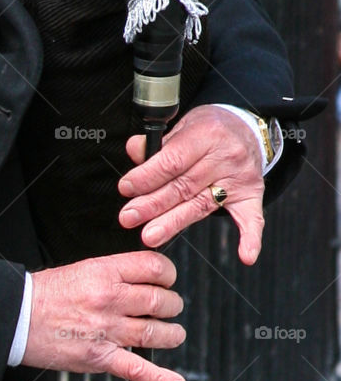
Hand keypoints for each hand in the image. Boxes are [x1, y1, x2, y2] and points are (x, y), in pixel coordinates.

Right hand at [22, 252, 186, 380]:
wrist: (15, 317)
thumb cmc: (42, 294)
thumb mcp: (81, 269)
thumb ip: (113, 274)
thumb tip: (140, 280)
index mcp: (104, 272)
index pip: (154, 267)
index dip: (168, 274)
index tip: (166, 280)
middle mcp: (108, 299)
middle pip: (161, 301)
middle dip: (172, 305)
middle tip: (169, 308)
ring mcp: (105, 330)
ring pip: (156, 333)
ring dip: (171, 335)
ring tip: (171, 334)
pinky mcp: (99, 357)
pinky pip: (136, 369)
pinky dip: (160, 379)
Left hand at [117, 106, 264, 264]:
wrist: (246, 127)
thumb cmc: (207, 128)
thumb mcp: (181, 124)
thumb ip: (158, 142)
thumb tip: (135, 150)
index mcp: (207, 134)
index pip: (173, 161)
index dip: (147, 177)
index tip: (127, 189)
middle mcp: (226, 157)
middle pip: (184, 186)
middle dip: (152, 205)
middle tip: (129, 217)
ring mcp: (240, 178)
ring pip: (202, 205)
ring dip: (174, 223)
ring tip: (150, 236)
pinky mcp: (251, 195)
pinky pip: (253, 219)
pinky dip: (251, 238)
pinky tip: (246, 255)